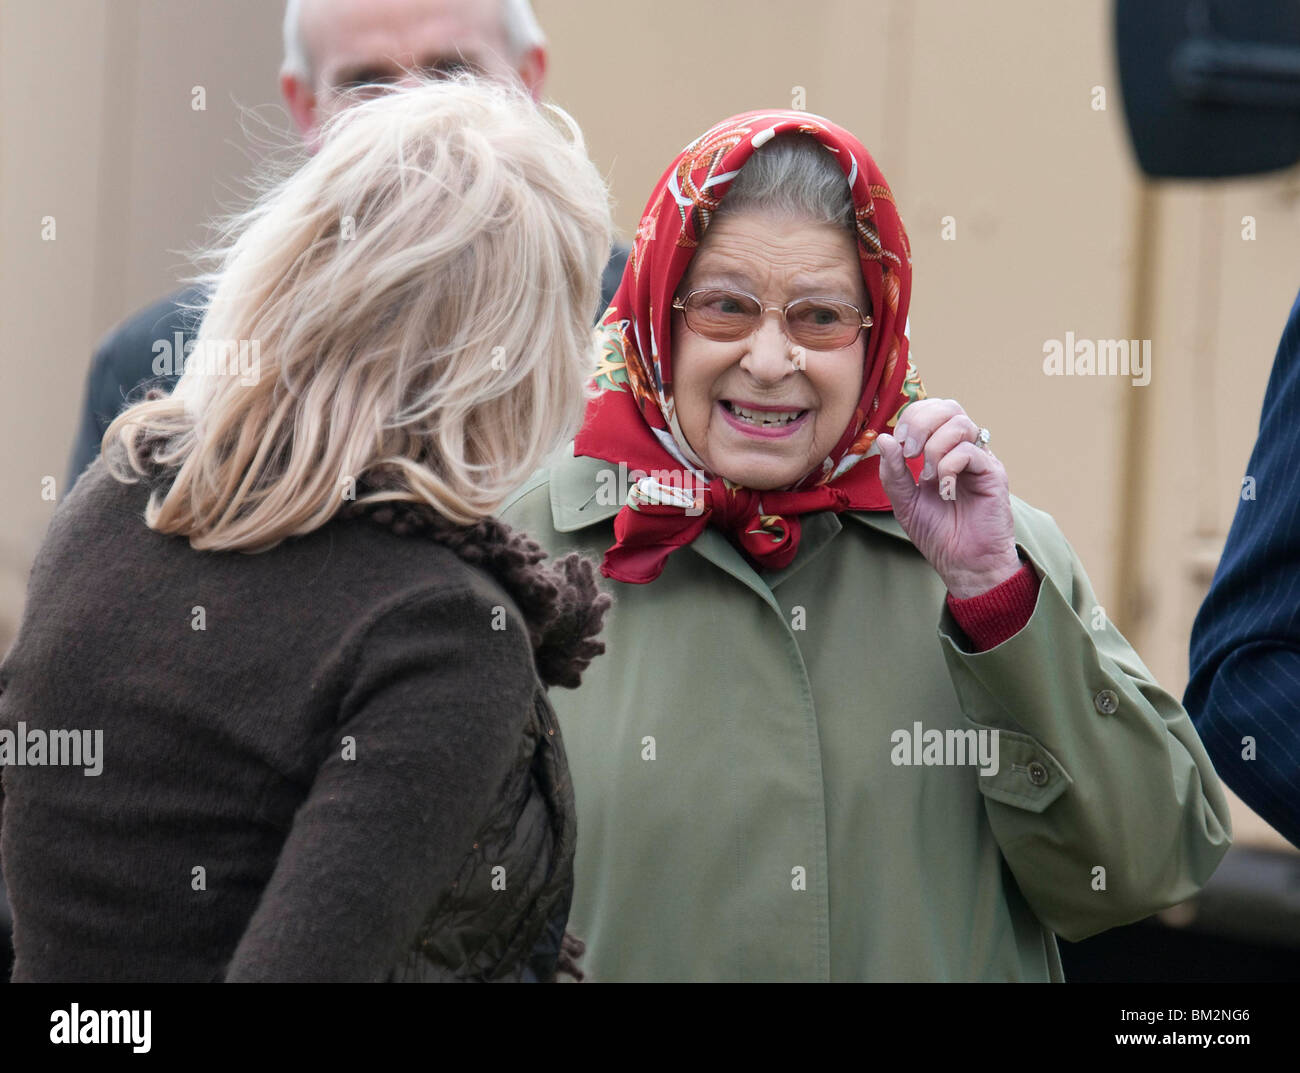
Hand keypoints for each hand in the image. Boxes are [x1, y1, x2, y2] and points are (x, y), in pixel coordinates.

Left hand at [875, 398, 1019, 598]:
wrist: (964, 564)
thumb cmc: (938, 534)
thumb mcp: (905, 502)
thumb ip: (893, 473)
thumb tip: (883, 439)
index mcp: (944, 451)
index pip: (932, 411)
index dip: (911, 418)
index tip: (897, 442)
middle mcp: (965, 450)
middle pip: (949, 407)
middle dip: (921, 422)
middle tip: (909, 452)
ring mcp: (981, 460)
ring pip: (960, 424)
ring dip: (934, 447)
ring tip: (928, 476)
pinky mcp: (994, 475)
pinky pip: (970, 451)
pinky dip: (949, 466)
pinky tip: (945, 490)